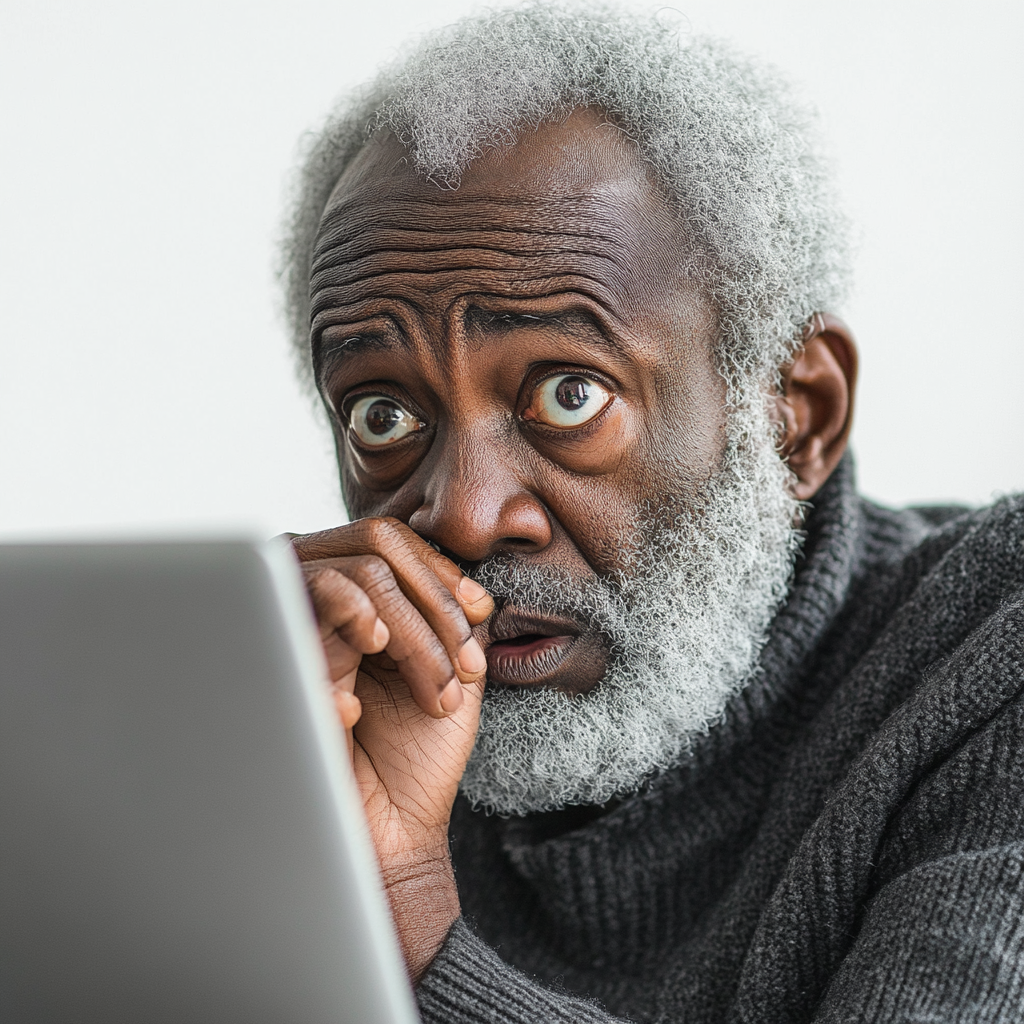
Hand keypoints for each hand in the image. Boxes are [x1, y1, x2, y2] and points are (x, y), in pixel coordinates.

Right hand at [289, 518, 492, 980]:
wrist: (387, 832)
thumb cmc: (417, 754)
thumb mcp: (453, 671)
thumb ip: (455, 614)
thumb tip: (467, 567)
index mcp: (362, 606)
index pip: (392, 542)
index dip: (441, 568)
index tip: (480, 611)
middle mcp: (324, 609)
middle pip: (374, 545)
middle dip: (435, 599)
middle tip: (466, 666)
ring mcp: (297, 632)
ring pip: (355, 577)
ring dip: (416, 633)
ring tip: (436, 691)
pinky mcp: (275, 664)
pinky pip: (302, 614)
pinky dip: (351, 630)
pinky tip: (368, 694)